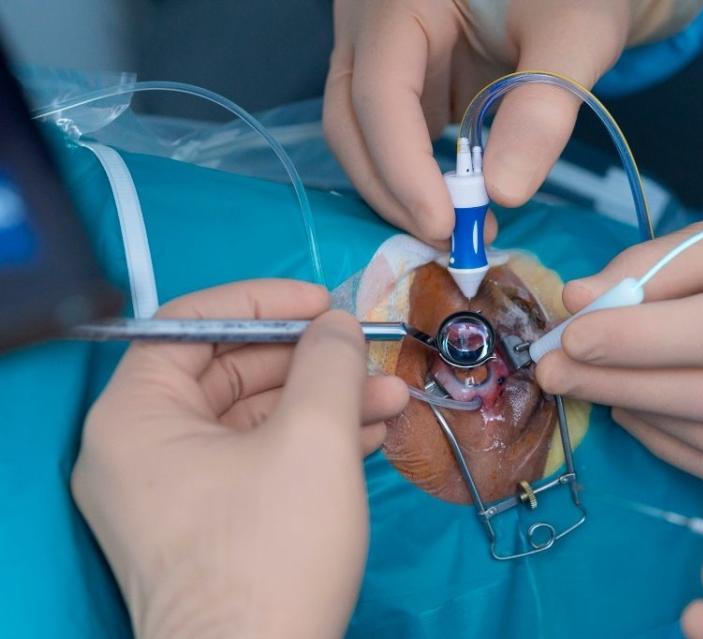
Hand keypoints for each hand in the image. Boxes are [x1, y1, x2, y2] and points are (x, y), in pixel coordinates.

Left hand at [71, 280, 407, 638]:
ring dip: (323, 403)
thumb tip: (338, 324)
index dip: (265, 302)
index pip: (192, 324)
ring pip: (252, 419)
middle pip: (229, 372)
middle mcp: (139, 448)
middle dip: (311, 362)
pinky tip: (369, 434)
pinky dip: (310, 444)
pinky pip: (256, 460)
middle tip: (371, 354)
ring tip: (392, 396)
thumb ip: (328, 362)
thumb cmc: (273, 548)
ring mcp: (171, 491)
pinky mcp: (206, 524)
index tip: (327, 303)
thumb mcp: (312, 439)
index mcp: (134, 415)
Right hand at [323, 0, 702, 243]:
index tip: (445, 226)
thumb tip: (504, 193)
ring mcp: (382, 53)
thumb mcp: (576, 33)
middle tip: (451, 242)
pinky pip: (390, 138)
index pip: (379, 91)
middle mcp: (372, 24)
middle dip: (393, 191)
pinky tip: (456, 207)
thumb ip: (543, 105)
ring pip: (362, 136)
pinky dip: (415, 178)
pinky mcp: (404, 80)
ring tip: (460, 231)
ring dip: (400, 192)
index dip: (403, 167)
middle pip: (351, 121)